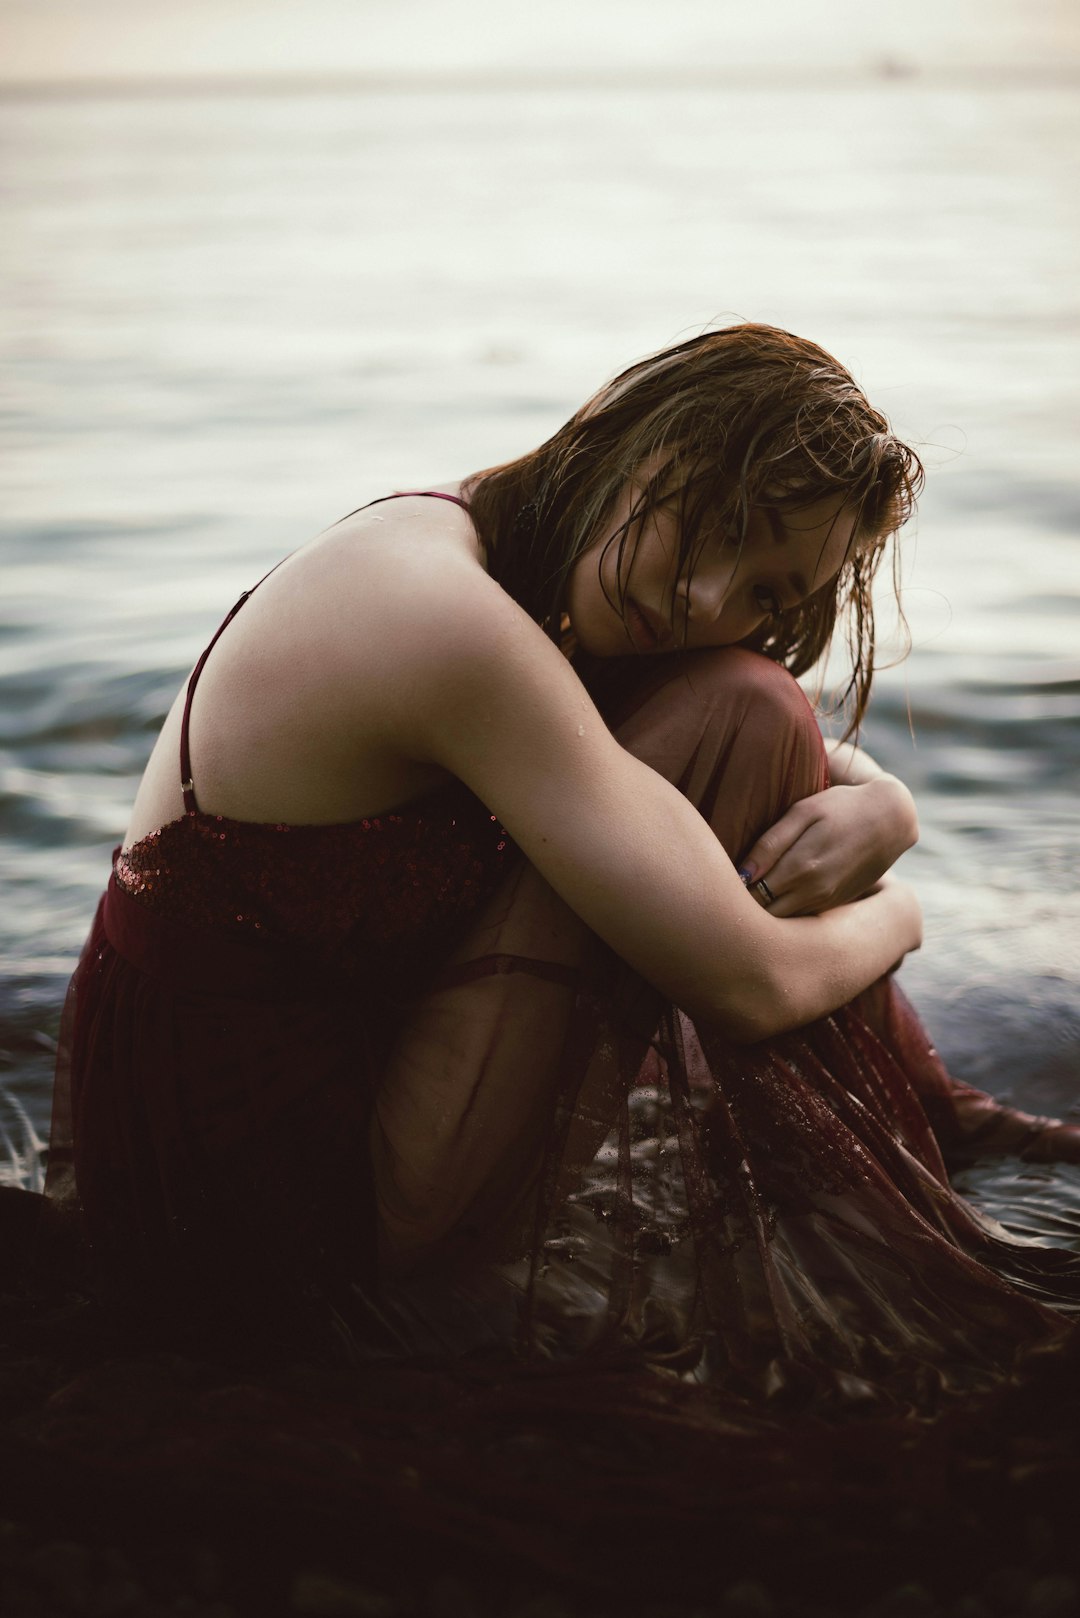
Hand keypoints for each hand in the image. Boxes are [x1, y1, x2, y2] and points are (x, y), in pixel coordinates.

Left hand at [738, 777, 918, 916]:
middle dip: (741, 907)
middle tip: (723, 891)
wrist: (891, 820)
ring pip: (781, 922)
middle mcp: (812, 892)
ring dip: (760, 915)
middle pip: (762, 915)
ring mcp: (825, 903)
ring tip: (743, 897)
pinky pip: (799, 920)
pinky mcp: (833, 905)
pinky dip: (782, 913)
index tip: (714, 880)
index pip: (750, 894)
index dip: (728, 891)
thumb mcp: (804, 813)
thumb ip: (771, 843)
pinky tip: (773, 897)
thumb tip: (741, 873)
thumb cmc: (841, 808)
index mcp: (799, 868)